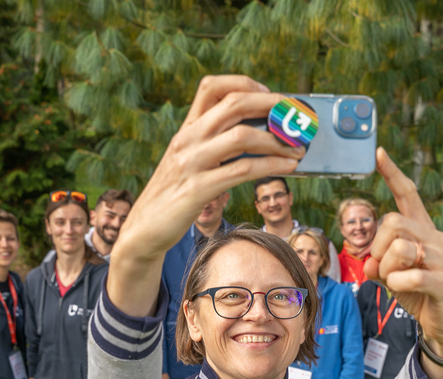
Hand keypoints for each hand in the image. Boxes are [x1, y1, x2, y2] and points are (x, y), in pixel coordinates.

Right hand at [110, 75, 304, 316]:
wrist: (143, 231)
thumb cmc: (173, 197)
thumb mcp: (187, 162)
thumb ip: (211, 145)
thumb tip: (255, 135)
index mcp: (186, 129)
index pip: (211, 86)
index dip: (245, 83)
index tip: (269, 96)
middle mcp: (187, 139)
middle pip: (234, 103)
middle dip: (272, 105)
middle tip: (297, 115)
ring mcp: (191, 163)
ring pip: (243, 135)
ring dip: (278, 140)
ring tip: (299, 148)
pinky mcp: (198, 189)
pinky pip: (243, 170)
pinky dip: (272, 166)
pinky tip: (288, 167)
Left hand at [362, 149, 442, 378]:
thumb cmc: (417, 294)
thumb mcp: (389, 275)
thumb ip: (376, 262)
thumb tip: (369, 261)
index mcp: (422, 231)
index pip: (408, 195)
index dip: (393, 174)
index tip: (379, 153)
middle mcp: (435, 237)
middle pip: (393, 222)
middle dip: (377, 247)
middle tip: (381, 269)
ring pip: (400, 247)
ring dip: (386, 269)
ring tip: (394, 283)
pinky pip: (413, 275)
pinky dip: (398, 283)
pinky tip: (401, 289)